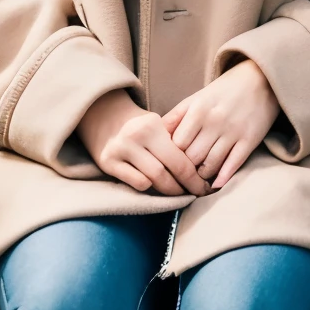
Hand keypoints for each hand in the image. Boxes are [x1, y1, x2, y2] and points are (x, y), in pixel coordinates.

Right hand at [78, 90, 208, 196]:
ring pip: (153, 180)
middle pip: (169, 171)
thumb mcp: (159, 124)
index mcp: (152, 125)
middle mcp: (135, 136)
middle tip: (196, 194)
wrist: (103, 115)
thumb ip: (176, 143)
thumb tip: (202, 170)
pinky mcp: (107, 162)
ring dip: (169, 191)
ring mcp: (120, 150)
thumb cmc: (140, 125)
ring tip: (179, 192)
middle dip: (186, 187)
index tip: (206, 187)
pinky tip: (155, 187)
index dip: (196, 177)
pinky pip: (136, 183)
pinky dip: (149, 187)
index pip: (181, 158)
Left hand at [162, 61, 276, 190]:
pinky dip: (222, 178)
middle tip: (181, 177)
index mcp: (197, 110)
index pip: (176, 144)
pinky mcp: (250, 140)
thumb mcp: (196, 98)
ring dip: (202, 176)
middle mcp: (214, 121)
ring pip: (210, 165)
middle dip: (185, 170)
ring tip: (197, 180)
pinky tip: (215, 184)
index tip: (168, 164)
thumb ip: (175, 117)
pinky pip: (233, 165)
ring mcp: (233, 132)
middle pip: (191, 157)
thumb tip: (154, 136)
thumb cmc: (222, 92)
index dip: (170, 157)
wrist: (259, 79)